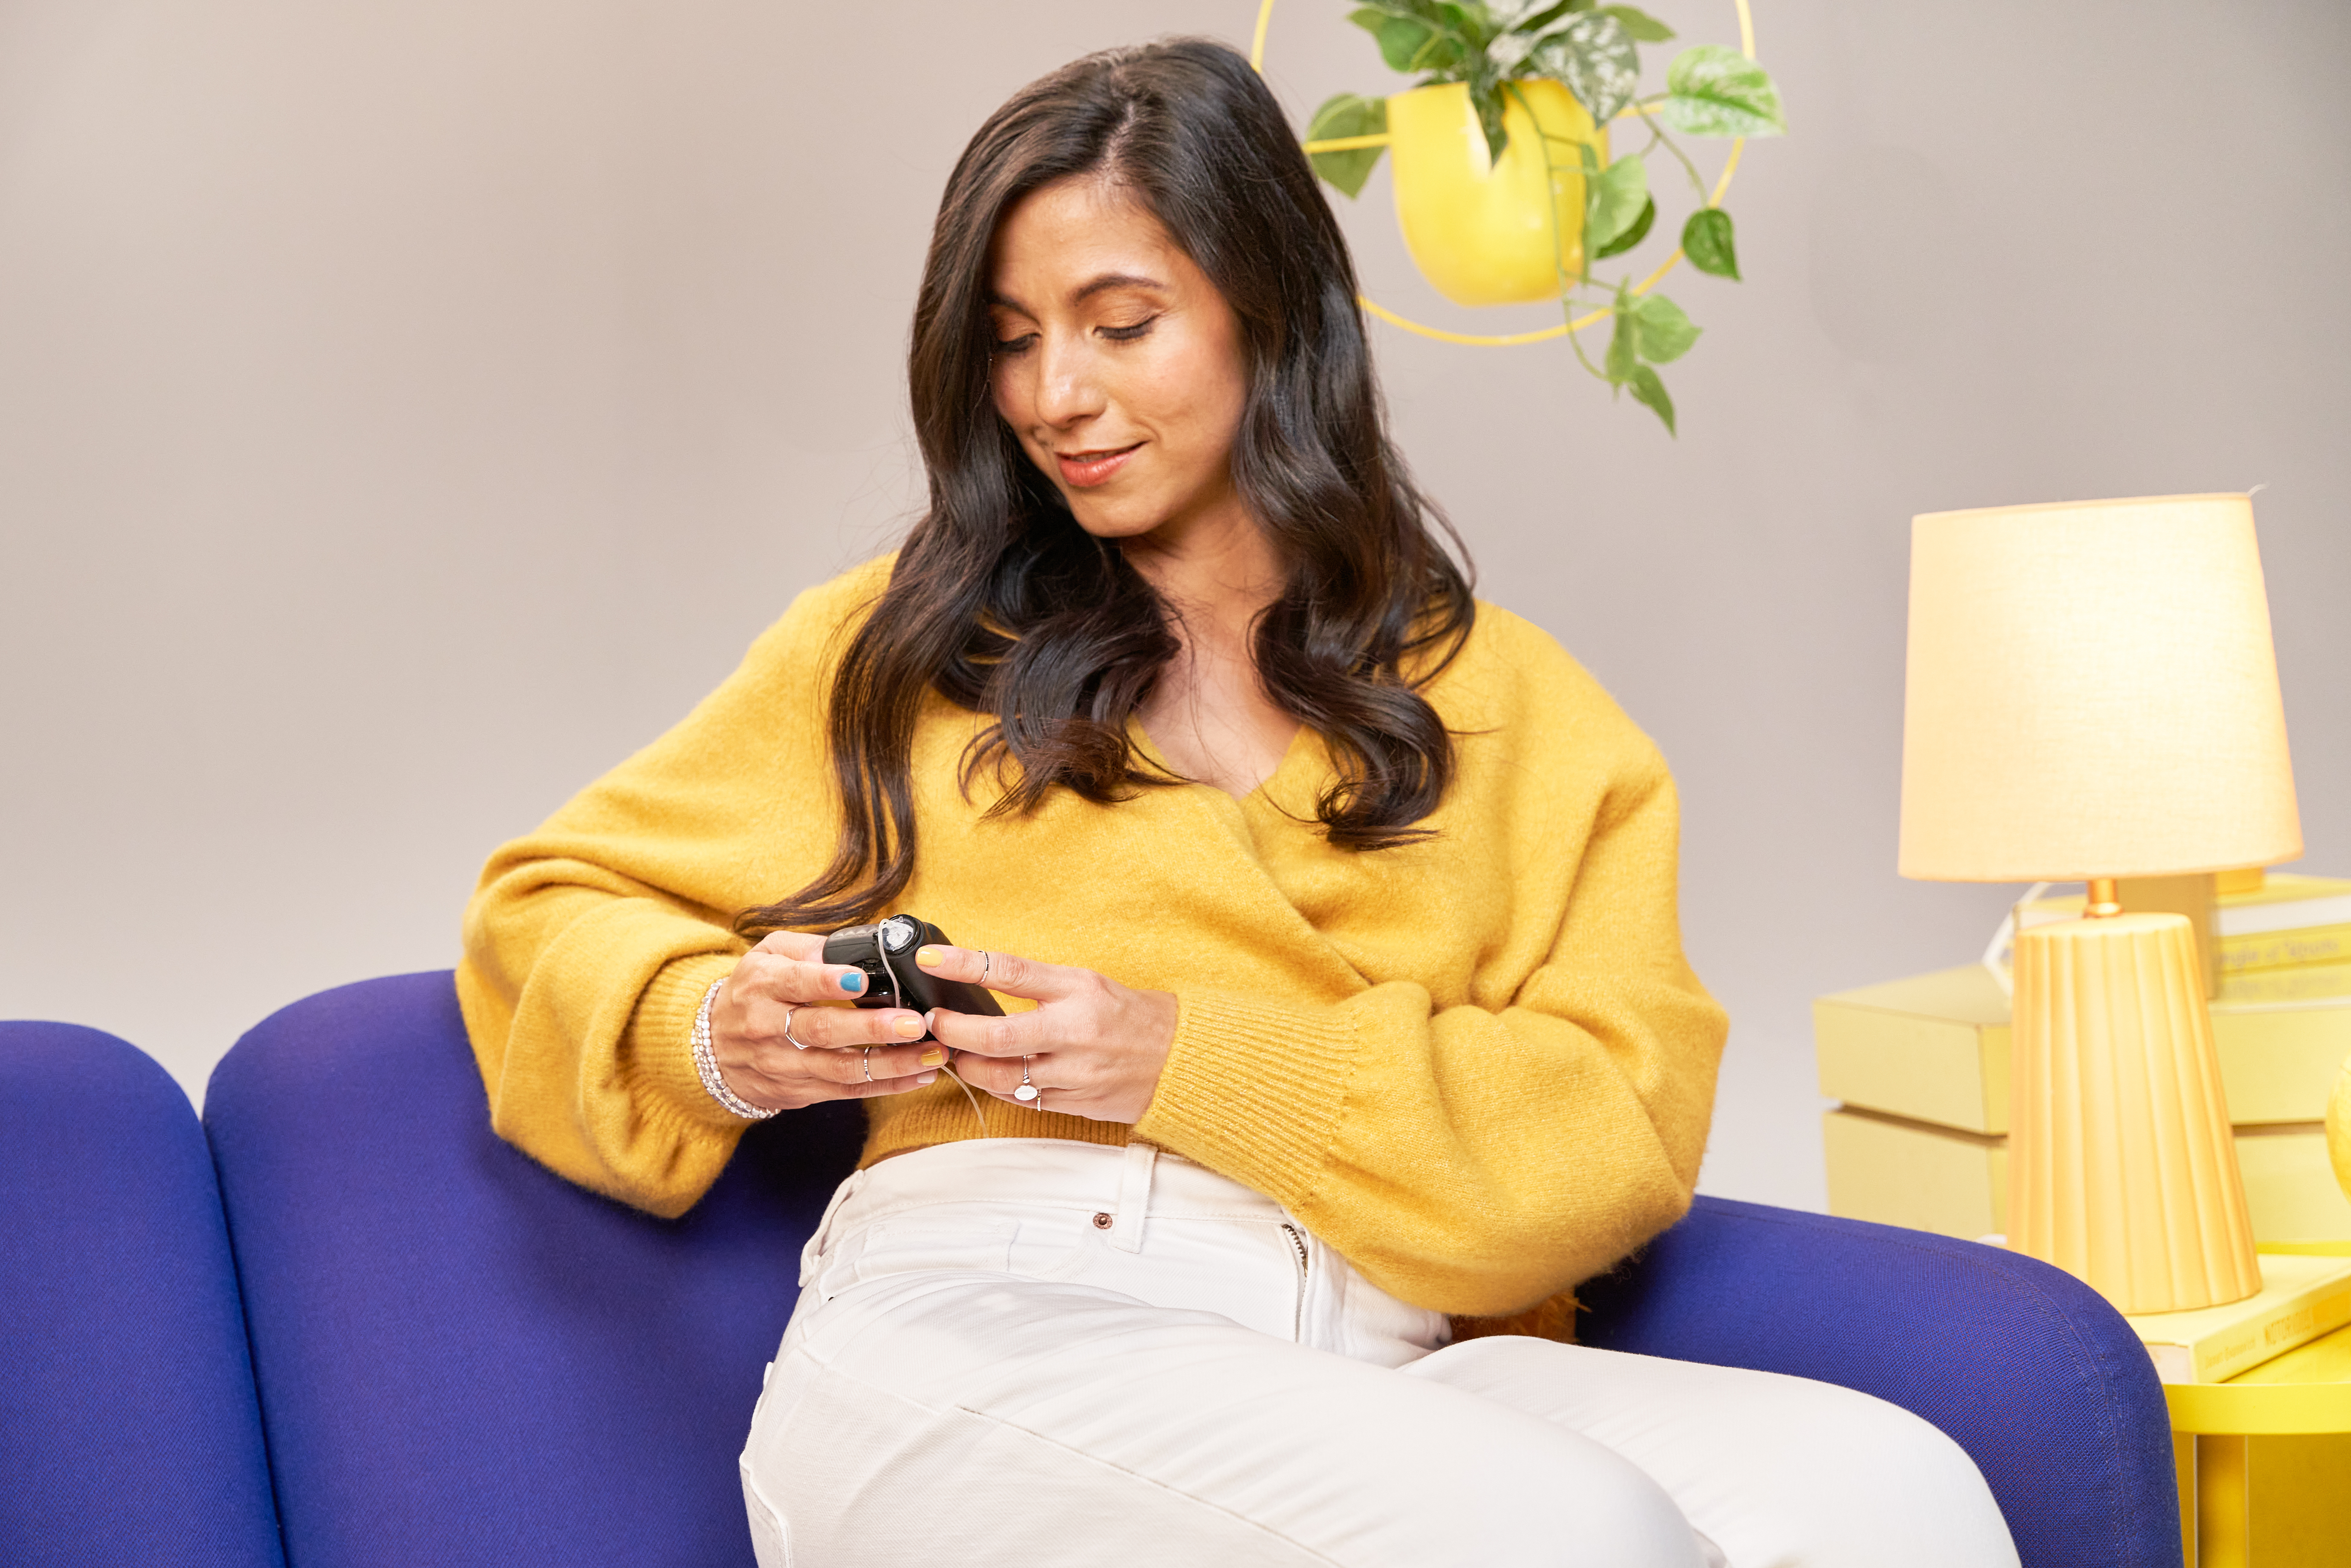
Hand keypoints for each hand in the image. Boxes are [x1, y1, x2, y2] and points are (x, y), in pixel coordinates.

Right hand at [707, 931, 944, 1112]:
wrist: (712, 1046)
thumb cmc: (754, 991)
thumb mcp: (767, 955)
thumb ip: (807, 948)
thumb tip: (851, 949)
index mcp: (762, 985)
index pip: (796, 983)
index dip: (828, 982)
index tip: (862, 980)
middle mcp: (768, 1027)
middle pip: (823, 1031)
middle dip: (872, 1029)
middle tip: (915, 1023)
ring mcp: (784, 1065)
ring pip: (841, 1068)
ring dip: (891, 1064)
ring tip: (931, 1054)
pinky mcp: (799, 1091)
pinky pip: (846, 1091)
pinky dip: (886, 1086)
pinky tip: (919, 1076)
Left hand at [914, 944, 1177, 1122]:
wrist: (1180, 1057)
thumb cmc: (1130, 1015)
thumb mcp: (1088, 983)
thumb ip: (1040, 986)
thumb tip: (983, 982)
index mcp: (1078, 989)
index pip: (1010, 971)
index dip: (963, 964)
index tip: (930, 959)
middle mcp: (1075, 1030)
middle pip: (996, 1036)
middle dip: (954, 1032)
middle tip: (936, 1024)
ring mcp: (1075, 1071)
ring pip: (1002, 1077)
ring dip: (970, 1067)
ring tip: (959, 1055)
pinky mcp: (1077, 1102)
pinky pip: (1023, 1100)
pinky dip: (1001, 1089)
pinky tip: (994, 1077)